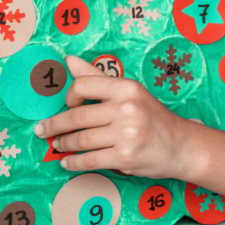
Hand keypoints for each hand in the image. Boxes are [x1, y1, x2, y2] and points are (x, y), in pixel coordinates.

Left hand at [33, 55, 188, 176]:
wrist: (181, 145)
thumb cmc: (151, 117)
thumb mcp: (129, 92)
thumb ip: (97, 77)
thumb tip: (68, 61)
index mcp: (127, 88)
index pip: (83, 86)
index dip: (68, 97)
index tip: (65, 105)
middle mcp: (127, 108)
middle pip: (77, 117)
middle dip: (55, 125)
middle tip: (42, 130)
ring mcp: (126, 134)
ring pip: (81, 140)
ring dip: (63, 144)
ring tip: (58, 145)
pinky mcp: (125, 157)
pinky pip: (89, 160)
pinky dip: (73, 163)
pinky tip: (67, 162)